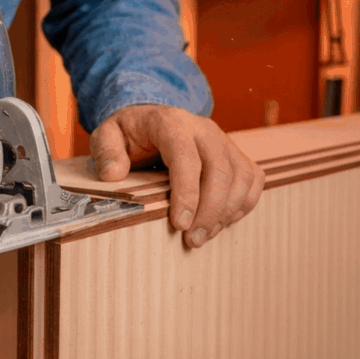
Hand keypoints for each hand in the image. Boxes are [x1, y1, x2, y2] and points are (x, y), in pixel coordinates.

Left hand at [88, 105, 264, 247]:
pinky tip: (222, 222)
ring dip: (227, 211)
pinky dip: (243, 204)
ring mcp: (223, 140)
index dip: (187, 193)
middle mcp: (203, 129)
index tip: (180, 225)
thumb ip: (107, 152)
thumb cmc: (129, 132)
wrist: (150, 118)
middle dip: (210, 210)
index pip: (186, 158)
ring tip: (204, 236)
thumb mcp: (107, 136)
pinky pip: (253, 179)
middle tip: (193, 240)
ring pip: (241, 176)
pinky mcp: (235, 153)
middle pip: (220, 170)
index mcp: (172, 123)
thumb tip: (113, 175)